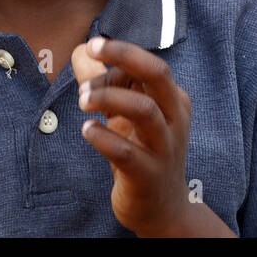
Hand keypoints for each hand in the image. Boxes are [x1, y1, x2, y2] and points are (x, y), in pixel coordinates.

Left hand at [73, 36, 232, 236]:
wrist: (162, 207)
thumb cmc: (141, 150)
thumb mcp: (126, 113)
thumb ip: (105, 81)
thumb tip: (81, 52)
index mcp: (173, 99)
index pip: (148, 64)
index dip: (119, 57)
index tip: (92, 54)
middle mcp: (174, 118)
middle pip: (157, 73)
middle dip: (123, 54)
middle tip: (91, 48)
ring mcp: (164, 147)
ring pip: (143, 110)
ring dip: (107, 97)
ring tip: (83, 100)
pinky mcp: (147, 175)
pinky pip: (125, 152)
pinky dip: (102, 137)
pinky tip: (87, 130)